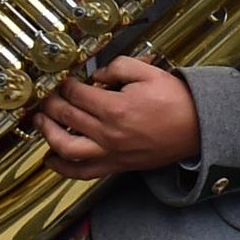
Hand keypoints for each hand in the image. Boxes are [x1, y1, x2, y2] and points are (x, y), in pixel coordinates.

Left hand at [28, 57, 201, 180]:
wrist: (200, 128)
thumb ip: (119, 66)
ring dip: (47, 133)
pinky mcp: (117, 165)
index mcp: (116, 107)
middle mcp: (109, 133)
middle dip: (51, 103)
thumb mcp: (150, 72)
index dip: (65, 84)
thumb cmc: (178, 101)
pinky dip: (63, 168)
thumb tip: (96, 74)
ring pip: (65, 146)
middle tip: (47, 96)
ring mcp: (111, 152)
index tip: (64, 80)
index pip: (76, 94)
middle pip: (66, 116)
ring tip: (40, 121)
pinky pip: (83, 172)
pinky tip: (52, 159)